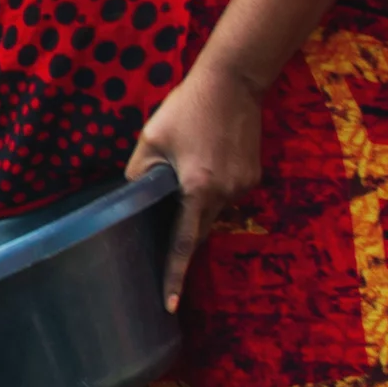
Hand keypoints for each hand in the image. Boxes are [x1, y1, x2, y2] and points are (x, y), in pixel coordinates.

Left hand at [123, 65, 263, 311]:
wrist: (234, 81)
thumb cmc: (186, 108)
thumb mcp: (151, 140)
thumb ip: (140, 175)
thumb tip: (133, 201)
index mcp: (197, 188)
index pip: (182, 243)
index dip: (173, 275)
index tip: (169, 305)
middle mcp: (225, 194)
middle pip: (198, 230)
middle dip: (180, 236)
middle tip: (159, 235)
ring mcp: (244, 187)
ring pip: (212, 211)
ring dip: (196, 206)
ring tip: (185, 171)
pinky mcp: (254, 177)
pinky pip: (226, 195)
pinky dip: (211, 190)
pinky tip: (204, 162)